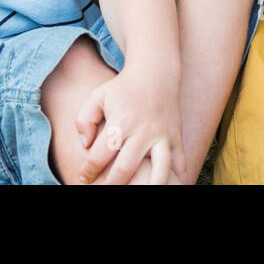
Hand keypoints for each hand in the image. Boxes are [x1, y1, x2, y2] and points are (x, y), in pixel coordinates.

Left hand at [75, 64, 184, 184]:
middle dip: (112, 185)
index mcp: (121, 121)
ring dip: (151, 186)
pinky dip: (178, 177)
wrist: (156, 71)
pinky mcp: (176, 137)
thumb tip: (85, 145)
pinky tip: (171, 184)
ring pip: (160, 169)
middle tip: (105, 190)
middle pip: (126, 167)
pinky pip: (180, 162)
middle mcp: (142, 131)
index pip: (100, 155)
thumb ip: (84, 119)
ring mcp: (162, 135)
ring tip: (142, 192)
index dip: (88, 170)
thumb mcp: (98, 96)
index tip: (83, 177)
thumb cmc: (123, 87)